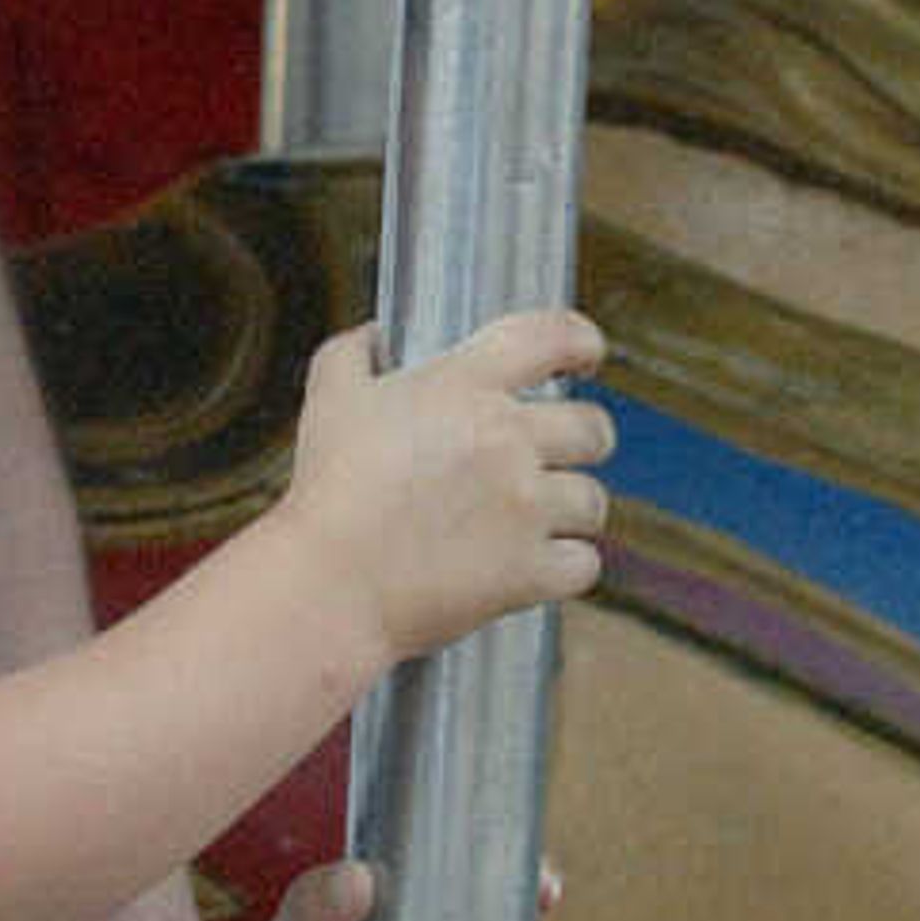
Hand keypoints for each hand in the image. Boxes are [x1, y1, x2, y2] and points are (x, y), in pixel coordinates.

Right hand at [278, 308, 611, 668]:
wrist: (329, 583)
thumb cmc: (326, 491)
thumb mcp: (328, 398)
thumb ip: (353, 352)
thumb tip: (376, 337)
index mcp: (463, 386)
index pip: (553, 337)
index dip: (581, 342)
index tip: (585, 356)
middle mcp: (507, 439)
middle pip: (594, 428)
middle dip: (580, 441)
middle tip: (550, 456)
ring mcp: (526, 506)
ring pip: (593, 501)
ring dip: (567, 510)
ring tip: (527, 520)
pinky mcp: (532, 570)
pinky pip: (584, 563)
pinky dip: (563, 567)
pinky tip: (529, 564)